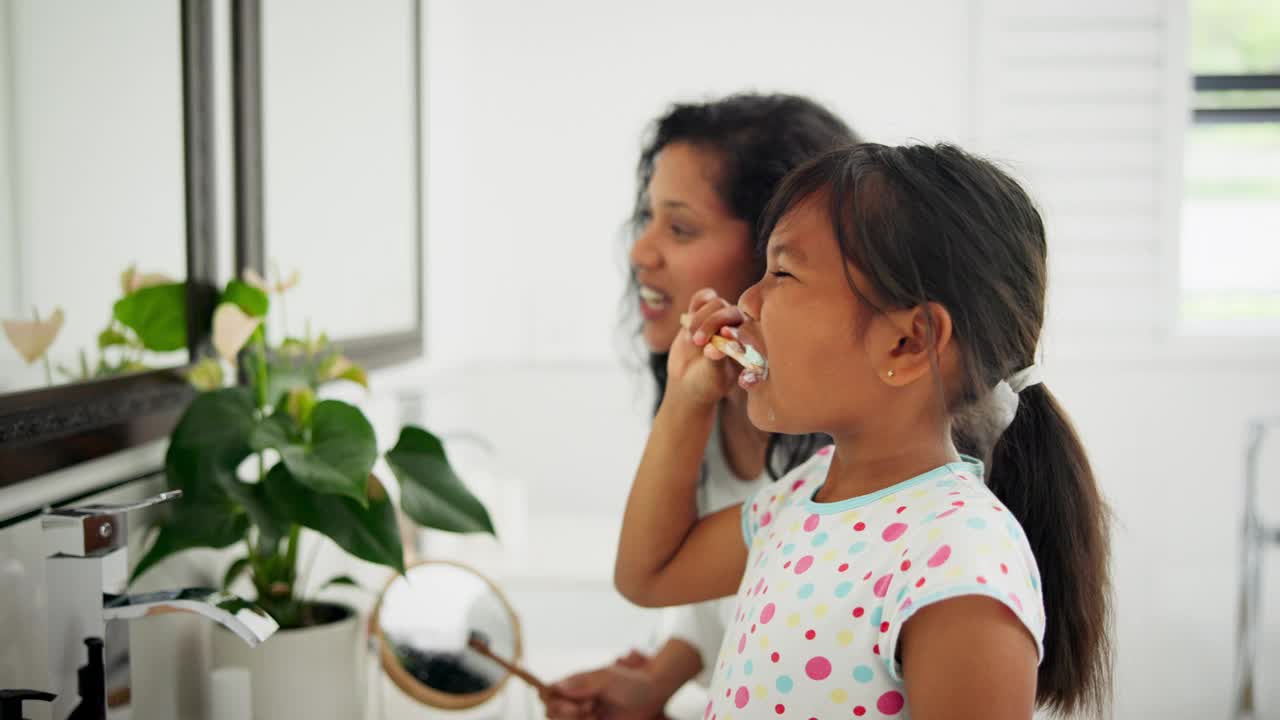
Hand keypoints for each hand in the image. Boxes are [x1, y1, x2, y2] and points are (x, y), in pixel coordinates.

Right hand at [542, 651, 667, 719]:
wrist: (653, 695)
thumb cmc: (631, 682)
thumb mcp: (606, 678)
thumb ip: (582, 683)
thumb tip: (557, 686)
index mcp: (575, 685)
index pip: (548, 695)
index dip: (553, 702)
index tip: (572, 705)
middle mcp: (577, 700)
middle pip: (552, 713)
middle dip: (566, 714)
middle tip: (590, 708)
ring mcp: (585, 715)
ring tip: (597, 713)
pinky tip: (602, 719)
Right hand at [664, 289, 744, 409]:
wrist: (687, 382)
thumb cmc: (707, 383)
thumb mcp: (714, 377)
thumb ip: (716, 361)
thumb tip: (715, 349)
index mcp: (750, 343)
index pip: (749, 327)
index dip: (736, 329)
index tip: (723, 336)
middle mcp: (739, 327)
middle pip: (731, 312)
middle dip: (712, 323)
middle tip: (698, 342)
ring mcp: (721, 318)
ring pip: (716, 303)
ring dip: (701, 319)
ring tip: (692, 340)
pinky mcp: (703, 312)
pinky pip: (704, 297)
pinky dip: (696, 305)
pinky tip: (688, 321)